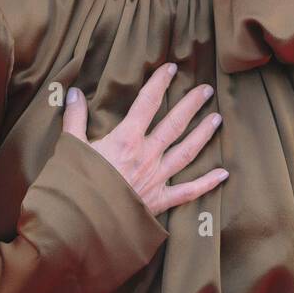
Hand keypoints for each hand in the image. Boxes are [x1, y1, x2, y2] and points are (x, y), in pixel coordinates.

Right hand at [62, 62, 227, 215]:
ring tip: (218, 119)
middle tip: (207, 90)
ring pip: (186, 152)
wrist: (79, 224)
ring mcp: (156, 179)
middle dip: (192, 105)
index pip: (147, 103)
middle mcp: (147, 156)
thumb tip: (74, 93)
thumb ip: (75, 118)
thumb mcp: (70, 147)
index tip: (171, 68)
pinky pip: (188, 192)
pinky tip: (223, 174)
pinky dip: (207, 183)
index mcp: (126, 139)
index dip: (160, 83)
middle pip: (175, 124)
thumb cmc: (72, 185)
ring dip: (203, 135)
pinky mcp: (159, 202)